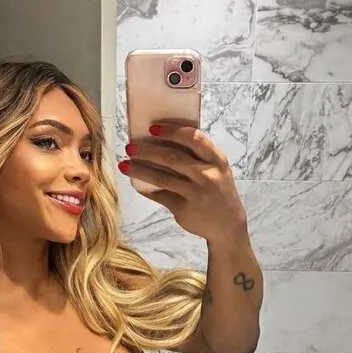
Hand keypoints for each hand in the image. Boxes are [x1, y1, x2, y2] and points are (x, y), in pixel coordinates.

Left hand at [117, 124, 247, 244]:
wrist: (227, 224)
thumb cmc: (218, 190)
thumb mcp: (217, 169)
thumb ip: (198, 155)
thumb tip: (164, 139)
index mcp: (216, 159)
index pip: (193, 138)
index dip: (171, 131)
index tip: (152, 128)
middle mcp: (207, 175)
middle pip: (172, 157)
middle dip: (147, 150)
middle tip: (130, 147)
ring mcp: (195, 193)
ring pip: (161, 177)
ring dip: (139, 169)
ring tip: (124, 164)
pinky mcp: (183, 208)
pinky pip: (159, 195)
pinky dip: (145, 189)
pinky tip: (136, 184)